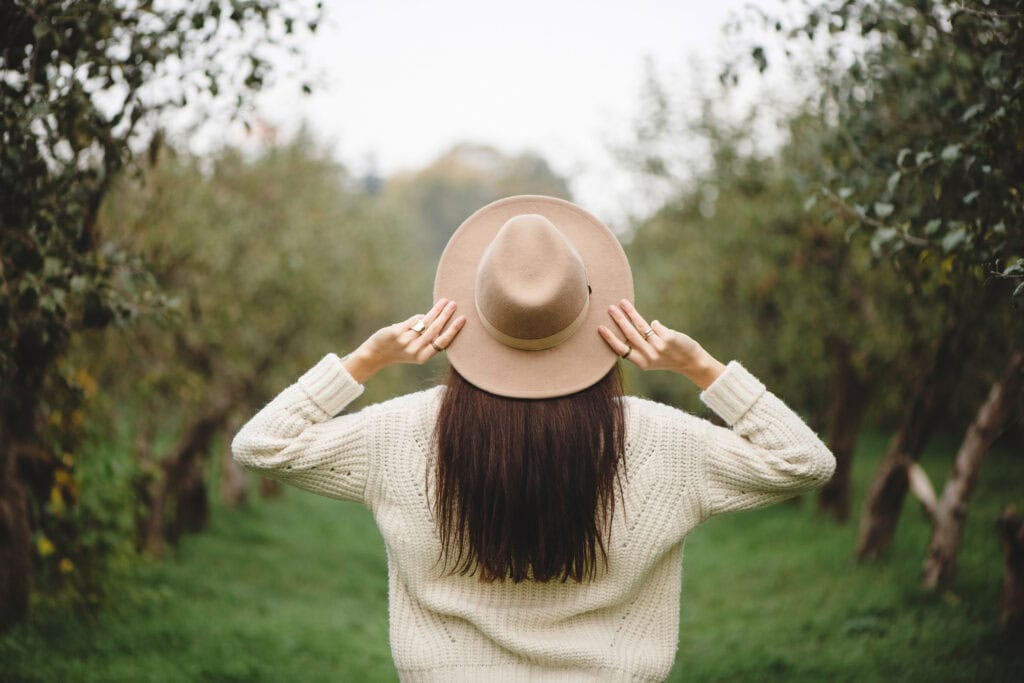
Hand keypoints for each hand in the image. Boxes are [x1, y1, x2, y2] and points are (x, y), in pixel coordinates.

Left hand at [342, 298, 466, 382]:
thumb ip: (428, 340)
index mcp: (423, 357)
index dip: (453, 330)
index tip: (462, 319)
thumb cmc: (400, 351)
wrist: (376, 354)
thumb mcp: (416, 352)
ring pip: (426, 322)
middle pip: (435, 329)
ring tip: (445, 301)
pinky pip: (414, 320)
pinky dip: (419, 317)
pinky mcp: (397, 332)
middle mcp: (415, 350)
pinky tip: (426, 313)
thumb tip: (442, 321)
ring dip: (437, 310)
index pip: (443, 342)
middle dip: (446, 315)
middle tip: (454, 304)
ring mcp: (406, 341)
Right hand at [597, 300, 725, 388]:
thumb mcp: (651, 359)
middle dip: (618, 319)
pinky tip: (657, 327)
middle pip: (629, 334)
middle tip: (609, 308)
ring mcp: (659, 347)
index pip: (621, 349)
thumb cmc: (668, 358)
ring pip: (641, 326)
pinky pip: (656, 325)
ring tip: (623, 302)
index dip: (610, 338)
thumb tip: (625, 327)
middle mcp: (649, 356)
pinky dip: (656, 325)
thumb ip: (639, 348)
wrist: (691, 362)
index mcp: (642, 363)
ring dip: (630, 312)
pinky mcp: (668, 338)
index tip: (600, 327)